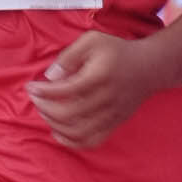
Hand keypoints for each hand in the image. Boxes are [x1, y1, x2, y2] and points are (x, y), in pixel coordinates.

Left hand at [25, 30, 147, 151]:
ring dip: (55, 125)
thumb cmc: (117, 51)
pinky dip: (71, 142)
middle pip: (68, 114)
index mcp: (99, 76)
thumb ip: (69, 56)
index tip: (31, 87)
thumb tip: (50, 77)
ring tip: (45, 112)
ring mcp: (111, 115)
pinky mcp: (114, 124)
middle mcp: (106, 98)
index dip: (43, 91)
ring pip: (78, 132)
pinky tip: (58, 132)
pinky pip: (91, 141)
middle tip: (36, 99)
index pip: (65, 90)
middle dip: (45, 108)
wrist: (150, 67)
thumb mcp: (92, 40)